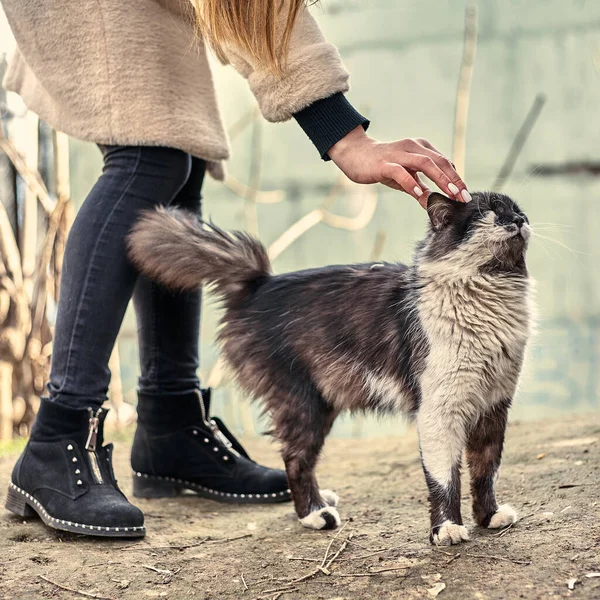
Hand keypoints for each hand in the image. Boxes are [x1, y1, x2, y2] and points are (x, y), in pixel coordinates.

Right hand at [328, 126, 470, 208]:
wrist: (354, 155)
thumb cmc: (380, 166)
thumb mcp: (403, 178)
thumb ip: (419, 188)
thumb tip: (432, 203)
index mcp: (420, 148)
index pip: (444, 162)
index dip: (456, 178)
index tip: (464, 195)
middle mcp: (412, 147)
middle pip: (439, 161)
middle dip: (454, 180)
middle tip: (463, 197)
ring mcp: (398, 154)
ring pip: (425, 164)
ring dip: (440, 179)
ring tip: (450, 194)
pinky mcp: (384, 163)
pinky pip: (401, 172)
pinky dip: (412, 183)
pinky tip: (420, 195)